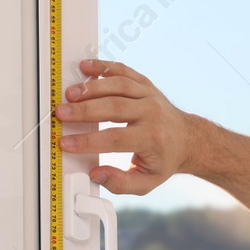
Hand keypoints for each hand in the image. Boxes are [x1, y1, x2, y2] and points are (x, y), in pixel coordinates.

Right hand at [54, 59, 202, 194]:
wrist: (187, 139)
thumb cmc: (164, 160)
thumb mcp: (146, 181)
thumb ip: (121, 183)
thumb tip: (97, 174)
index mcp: (152, 138)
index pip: (114, 138)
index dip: (87, 141)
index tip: (66, 142)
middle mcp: (152, 113)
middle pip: (113, 107)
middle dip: (84, 111)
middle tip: (61, 113)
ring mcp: (149, 95)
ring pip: (117, 86)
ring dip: (91, 87)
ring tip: (70, 93)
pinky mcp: (145, 84)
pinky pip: (123, 71)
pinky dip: (104, 67)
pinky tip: (86, 66)